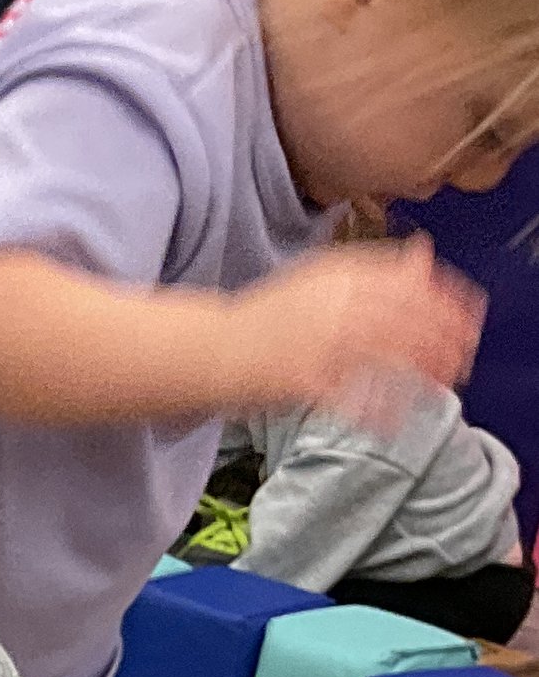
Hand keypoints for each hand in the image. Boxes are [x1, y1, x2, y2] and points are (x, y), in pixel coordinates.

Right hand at [225, 235, 483, 428]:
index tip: (469, 316)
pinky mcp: (302, 378)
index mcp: (339, 272)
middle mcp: (333, 301)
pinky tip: (396, 423)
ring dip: (422, 371)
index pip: (411, 280)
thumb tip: (424, 253)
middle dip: (444, 339)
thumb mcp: (318, 279)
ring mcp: (318, 340)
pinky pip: (352, 398)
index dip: (447, 299)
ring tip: (442, 387)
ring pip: (389, 354)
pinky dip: (378, 412)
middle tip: (463, 359)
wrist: (208, 349)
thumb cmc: (265, 319)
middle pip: (407, 317)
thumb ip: (372, 268)